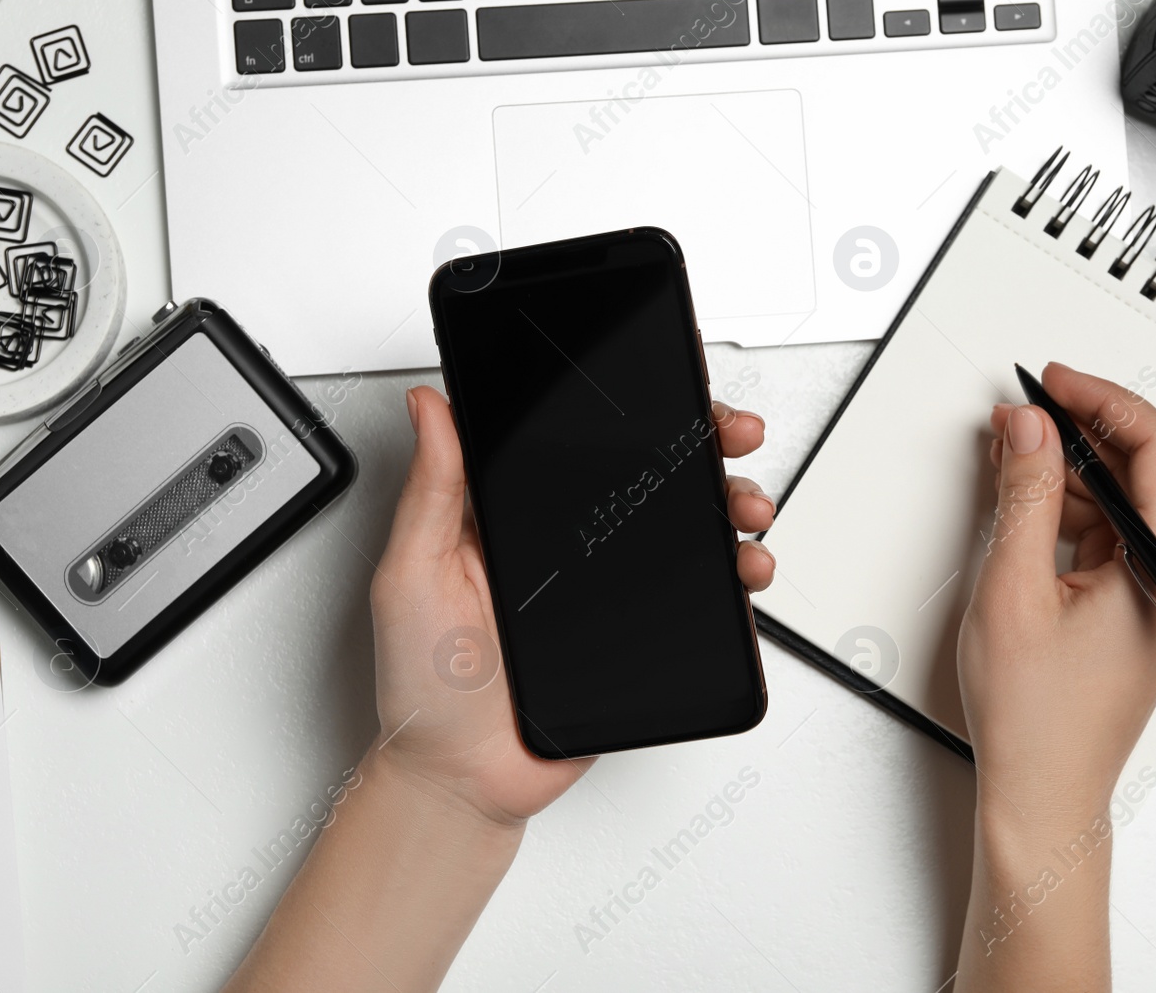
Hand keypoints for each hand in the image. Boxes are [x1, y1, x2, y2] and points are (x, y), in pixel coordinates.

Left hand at [368, 386, 776, 827]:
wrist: (462, 780)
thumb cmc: (425, 685)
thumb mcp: (412, 573)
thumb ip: (431, 490)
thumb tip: (429, 407)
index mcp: (515, 513)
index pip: (579, 438)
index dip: (627, 403)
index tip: (667, 377)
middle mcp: (568, 542)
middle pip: (650, 472)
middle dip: (703, 442)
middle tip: (728, 432)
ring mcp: (609, 586)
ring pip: (688, 526)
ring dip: (731, 502)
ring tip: (743, 507)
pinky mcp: (641, 631)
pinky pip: (701, 595)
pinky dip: (736, 575)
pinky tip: (743, 567)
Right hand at [960, 362, 1155, 831]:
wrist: (1042, 794)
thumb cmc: (1036, 720)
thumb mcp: (1013, 589)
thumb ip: (1023, 497)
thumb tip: (1029, 429)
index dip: (1104, 401)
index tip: (1054, 382)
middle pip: (1144, 471)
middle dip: (1080, 431)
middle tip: (1023, 411)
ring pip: (1121, 501)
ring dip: (1068, 470)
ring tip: (1010, 452)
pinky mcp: (1134, 608)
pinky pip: (1107, 535)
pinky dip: (1066, 509)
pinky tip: (1024, 497)